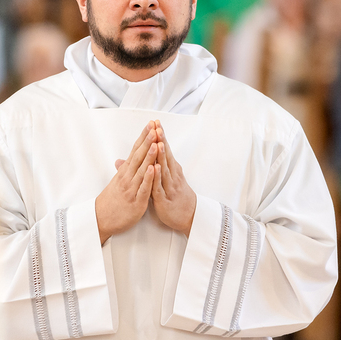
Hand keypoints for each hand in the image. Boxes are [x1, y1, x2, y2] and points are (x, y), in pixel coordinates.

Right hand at [95, 122, 157, 244]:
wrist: (101, 220)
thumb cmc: (111, 201)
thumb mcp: (117, 182)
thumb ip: (123, 170)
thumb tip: (122, 159)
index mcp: (125, 172)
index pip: (135, 151)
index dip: (143, 137)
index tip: (150, 124)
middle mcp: (127, 178)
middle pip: (139, 156)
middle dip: (147, 141)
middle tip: (154, 127)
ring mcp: (131, 189)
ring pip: (142, 170)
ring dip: (149, 156)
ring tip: (156, 143)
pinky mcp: (136, 202)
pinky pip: (143, 188)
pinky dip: (148, 178)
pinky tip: (153, 169)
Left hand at [151, 121, 196, 236]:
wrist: (191, 217)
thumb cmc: (177, 197)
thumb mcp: (166, 179)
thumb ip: (157, 166)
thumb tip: (149, 152)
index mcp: (172, 170)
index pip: (165, 150)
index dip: (160, 136)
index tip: (155, 122)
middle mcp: (172, 176)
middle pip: (166, 155)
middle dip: (160, 140)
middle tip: (156, 125)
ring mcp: (170, 187)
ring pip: (164, 169)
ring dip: (160, 155)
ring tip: (157, 142)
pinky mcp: (165, 200)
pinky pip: (160, 187)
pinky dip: (158, 177)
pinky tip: (155, 168)